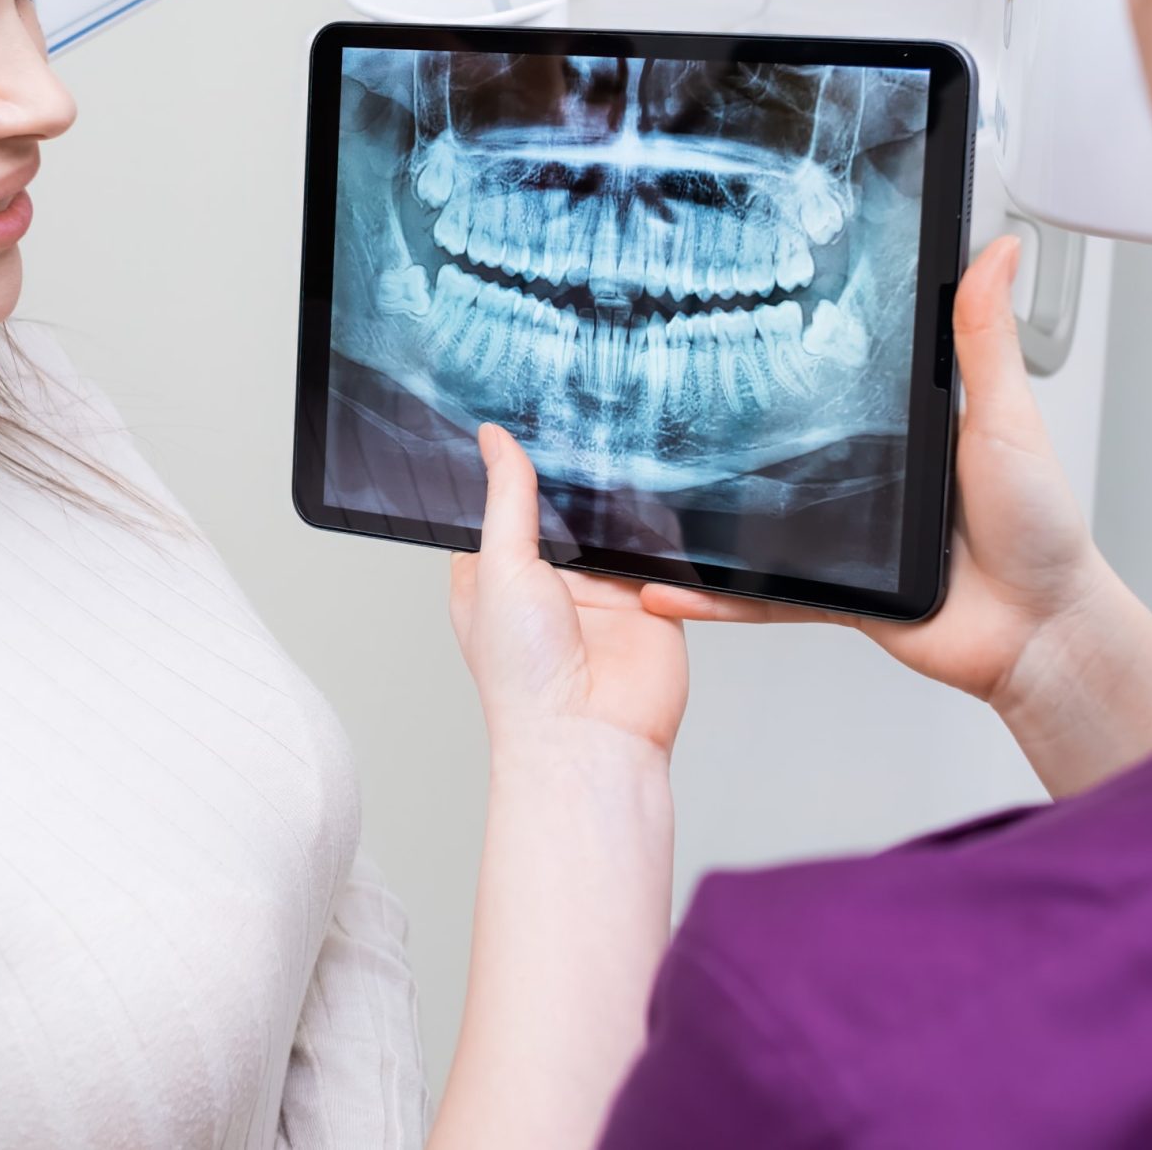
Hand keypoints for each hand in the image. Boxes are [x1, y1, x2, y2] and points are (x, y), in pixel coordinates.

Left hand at [451, 424, 688, 758]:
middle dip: (569, 475)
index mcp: (492, 575)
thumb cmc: (524, 678)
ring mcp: (597, 590)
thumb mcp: (499, 568)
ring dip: (615, 497)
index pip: (499, 504)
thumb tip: (494, 440)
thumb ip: (507, 499)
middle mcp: (544, 581)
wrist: (593, 738)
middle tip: (579, 412)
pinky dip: (659, 524)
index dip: (507, 466)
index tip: (519, 414)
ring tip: (619, 438)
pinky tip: (658, 486)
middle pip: (559, 508)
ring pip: (609, 522)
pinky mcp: (646, 598)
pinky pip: (656, 546)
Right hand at [640, 235, 1109, 709]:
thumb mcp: (1004, 417)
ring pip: (756, 528)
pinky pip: (765, 598)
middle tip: (660, 399)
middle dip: (722, 433)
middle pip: (779, 450)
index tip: (740, 307)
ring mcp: (847, 541)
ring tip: (640, 498)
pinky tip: (671, 591)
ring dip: (701, 523)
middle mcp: (868, 480)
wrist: (1040, 633)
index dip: (790, 347)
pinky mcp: (837, 594)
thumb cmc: (1041, 528)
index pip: (834, 378)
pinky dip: (718, 600)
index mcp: (903, 429)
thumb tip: (1000, 250)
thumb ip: (986, 339)